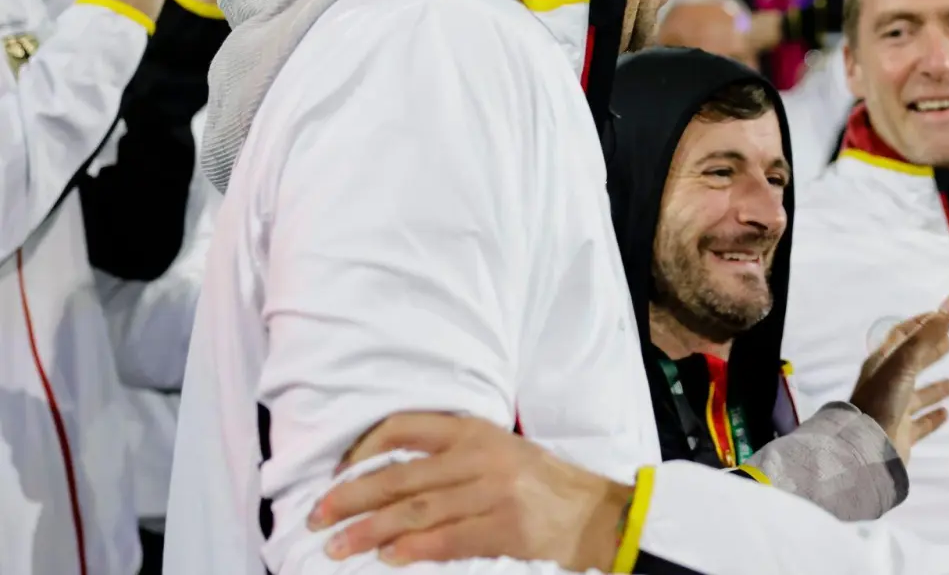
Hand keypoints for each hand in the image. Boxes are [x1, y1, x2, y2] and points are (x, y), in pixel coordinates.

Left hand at [309, 413, 630, 569]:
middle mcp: (480, 456)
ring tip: (337, 548)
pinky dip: (413, 550)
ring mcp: (493, 491)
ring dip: (370, 532)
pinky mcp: (505, 526)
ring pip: (415, 511)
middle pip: (399, 476)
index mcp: (474, 430)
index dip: (362, 451)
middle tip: (316, 518)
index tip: (336, 474)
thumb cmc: (541, 484)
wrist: (594, 512)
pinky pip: (447, 539)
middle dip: (350, 499)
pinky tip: (388, 558)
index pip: (404, 428)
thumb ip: (451, 458)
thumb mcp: (498, 451)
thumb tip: (385, 482)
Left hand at [849, 296, 948, 462]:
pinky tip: (945, 413)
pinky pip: (920, 423)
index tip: (940, 316)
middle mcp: (887, 384)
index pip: (901, 336)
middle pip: (911, 363)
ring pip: (916, 395)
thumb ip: (929, 333)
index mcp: (882, 363)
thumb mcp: (906, 360)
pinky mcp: (902, 434)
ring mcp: (894, 410)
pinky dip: (932, 416)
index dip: (920, 324)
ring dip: (933, 388)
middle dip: (929, 352)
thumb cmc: (883, 398)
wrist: (866, 447)